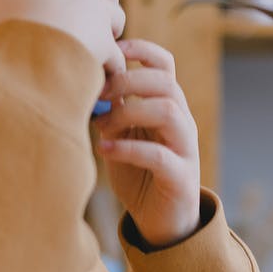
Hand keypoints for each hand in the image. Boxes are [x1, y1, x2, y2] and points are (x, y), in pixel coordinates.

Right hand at [0, 0, 125, 73]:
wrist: (28, 60)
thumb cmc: (8, 18)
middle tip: (89, 6)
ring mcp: (98, 10)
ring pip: (114, 13)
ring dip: (108, 23)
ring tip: (94, 36)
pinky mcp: (107, 40)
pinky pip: (115, 50)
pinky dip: (111, 59)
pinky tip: (104, 66)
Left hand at [93, 40, 200, 248]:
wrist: (160, 223)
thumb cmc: (138, 174)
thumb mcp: (121, 135)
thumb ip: (112, 110)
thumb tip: (87, 81)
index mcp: (168, 106)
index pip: (164, 65)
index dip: (141, 49)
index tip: (112, 49)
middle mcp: (182, 122)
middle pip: (166, 82)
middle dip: (129, 80)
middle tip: (99, 94)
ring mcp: (185, 148)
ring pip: (168, 111)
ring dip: (129, 111)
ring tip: (102, 125)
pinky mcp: (181, 177)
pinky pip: (160, 155)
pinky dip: (128, 148)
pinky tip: (105, 149)